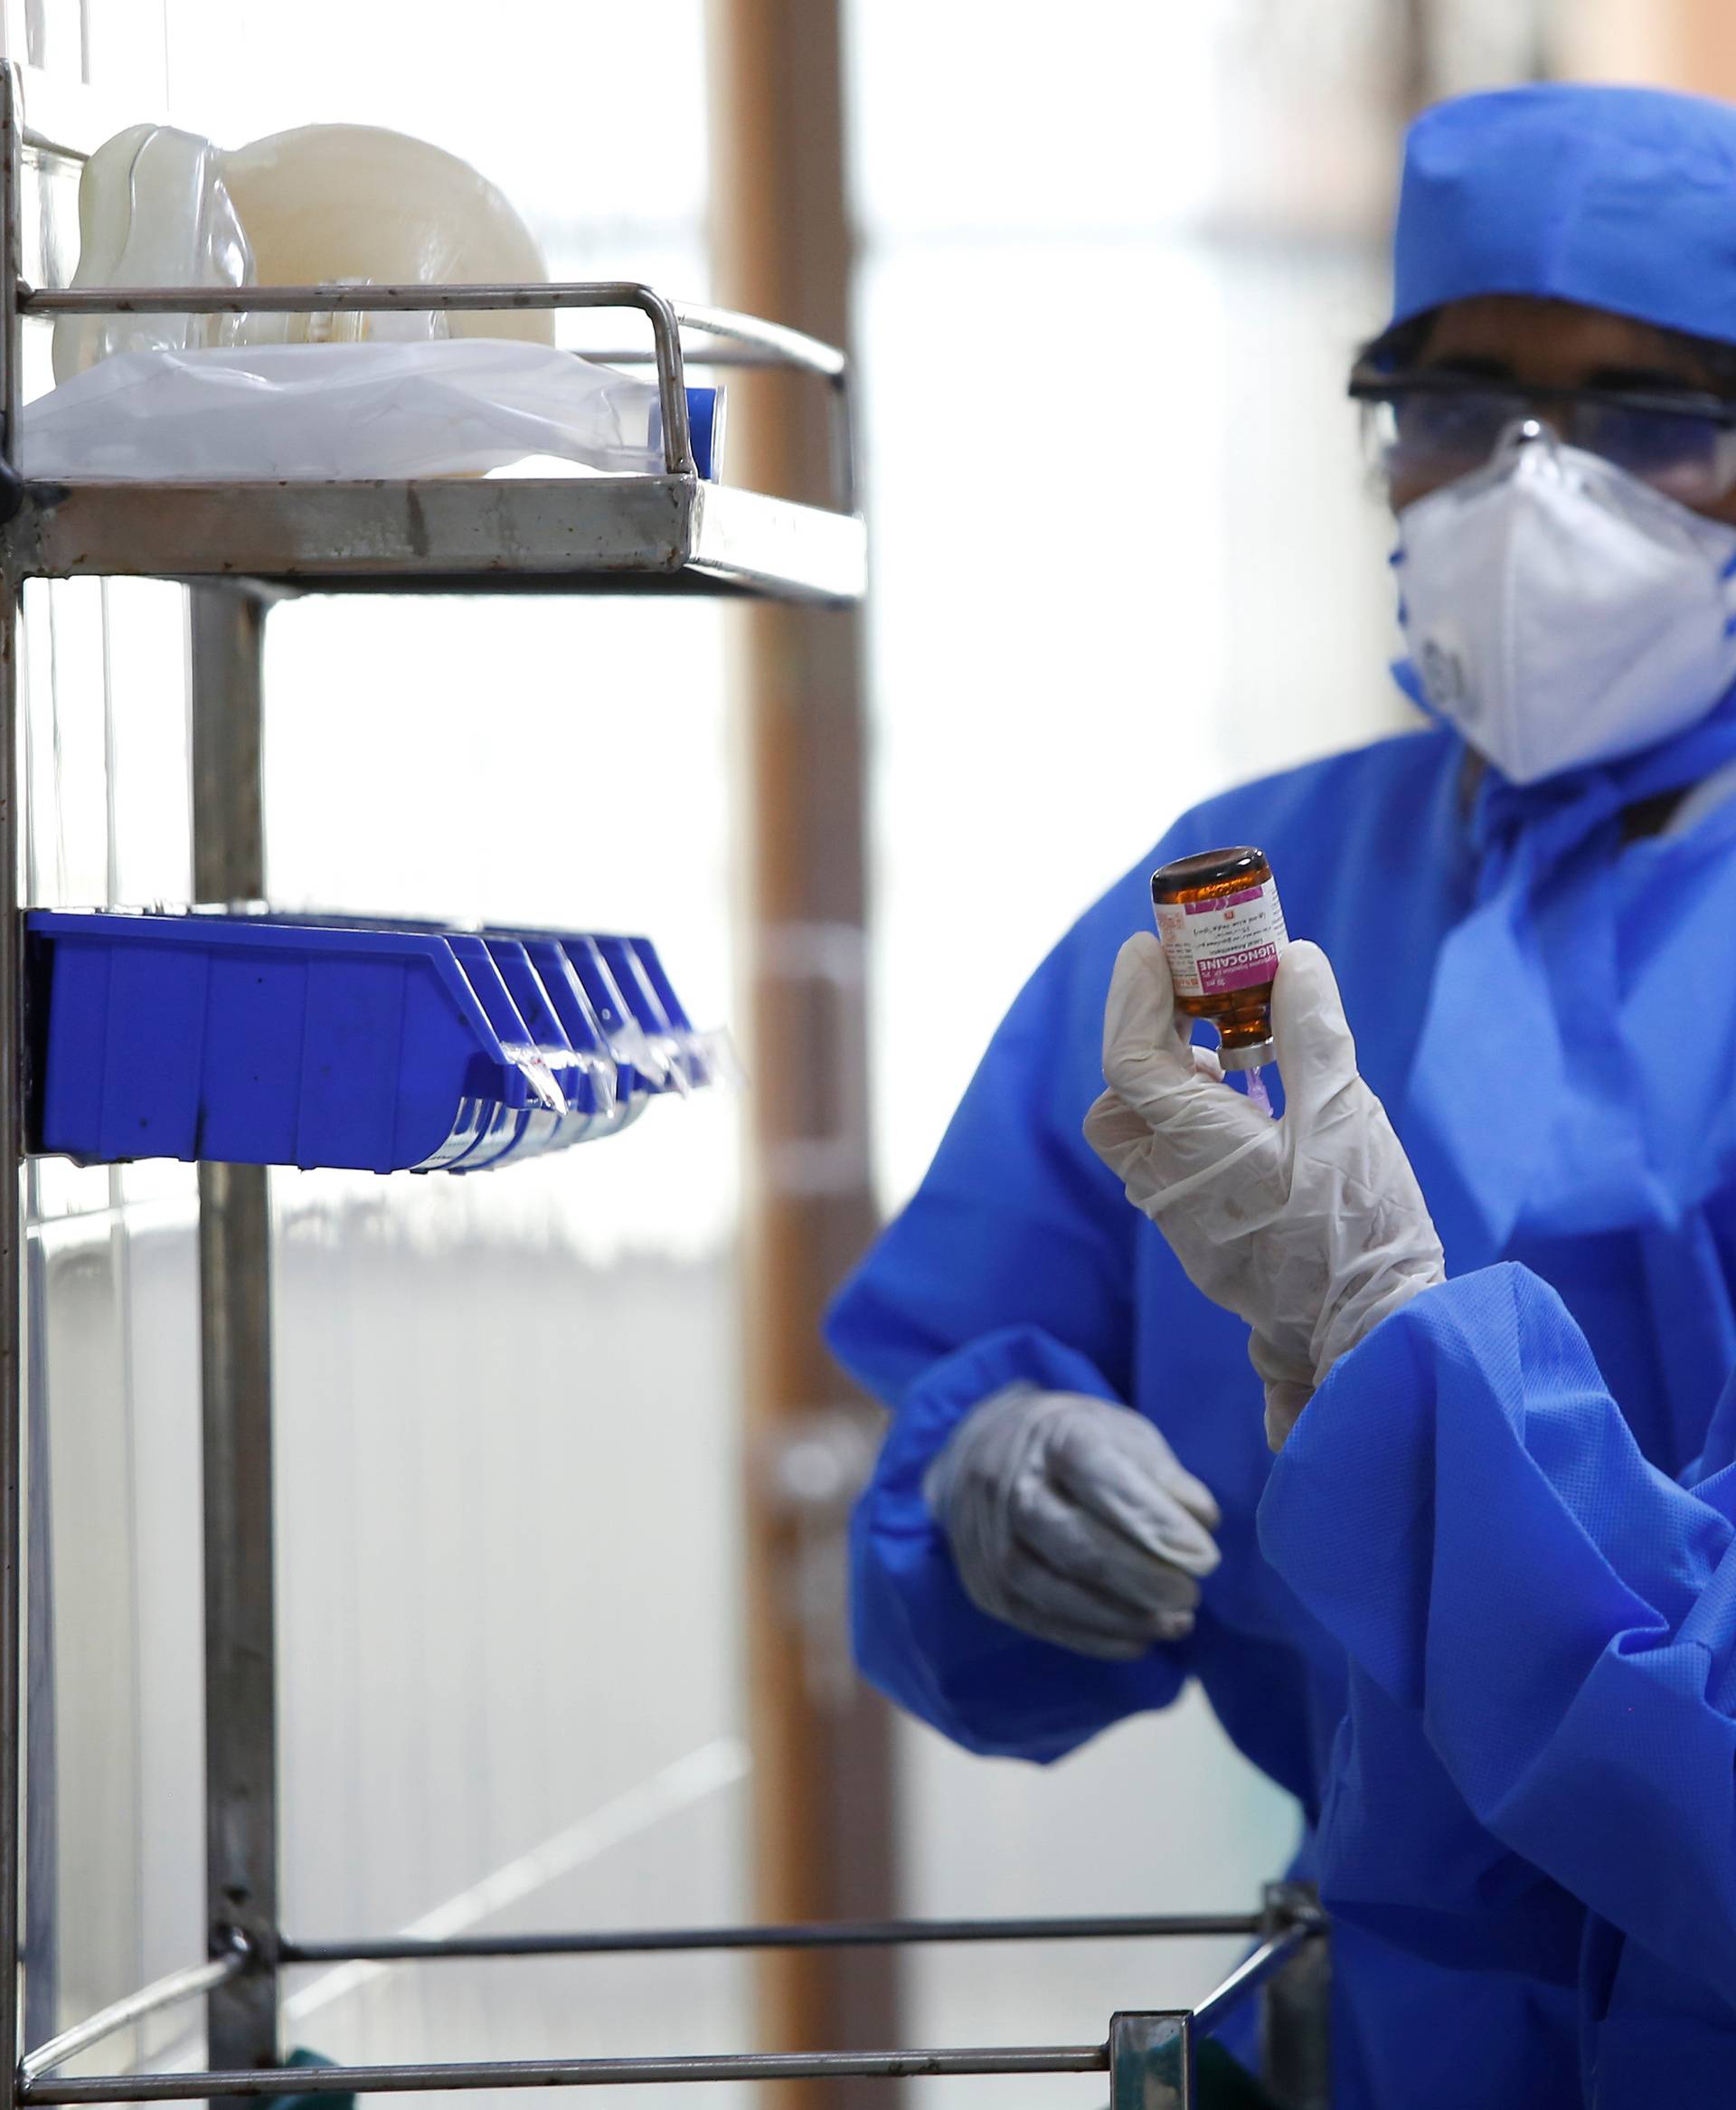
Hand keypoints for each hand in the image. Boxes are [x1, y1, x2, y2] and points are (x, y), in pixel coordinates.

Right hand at [924, 1383, 1220, 1659]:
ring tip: (1178, 1623)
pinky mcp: (989, 1588)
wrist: (981, 1456)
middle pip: (1078, 1544)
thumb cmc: (1072, 1445)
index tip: (1205, 1558)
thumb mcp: (1120, 1434)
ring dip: (1125, 1617)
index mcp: (1053, 1438)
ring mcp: (993, 1543)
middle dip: (1143, 1578)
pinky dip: (1097, 1639)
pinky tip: (1140, 1638)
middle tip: (1191, 1594)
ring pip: (1058, 1592)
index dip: (1155, 1523)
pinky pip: (1044, 1622)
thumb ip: (1162, 1475)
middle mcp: (1013, 1489)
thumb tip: (1202, 1521)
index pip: (1102, 1480)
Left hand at [1083, 934, 1444, 1447]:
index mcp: (1196, 1148)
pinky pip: (1172, 1170)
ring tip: (1230, 1058)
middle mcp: (1168, 1188)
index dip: (1133, 996)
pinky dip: (1192, 1127)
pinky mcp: (1202, 1245)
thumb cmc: (1361, 1227)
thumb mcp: (1347, 1115)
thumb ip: (1310, 1032)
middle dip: (1142, 1046)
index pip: (1129, 1059)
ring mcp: (1181, 1223)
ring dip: (1168, 1090)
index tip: (1148, 949)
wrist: (1374, 1333)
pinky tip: (1249, 1114)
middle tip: (1192, 1006)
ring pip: (1140, 1141)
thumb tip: (1292, 958)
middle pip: (1118, 1104)